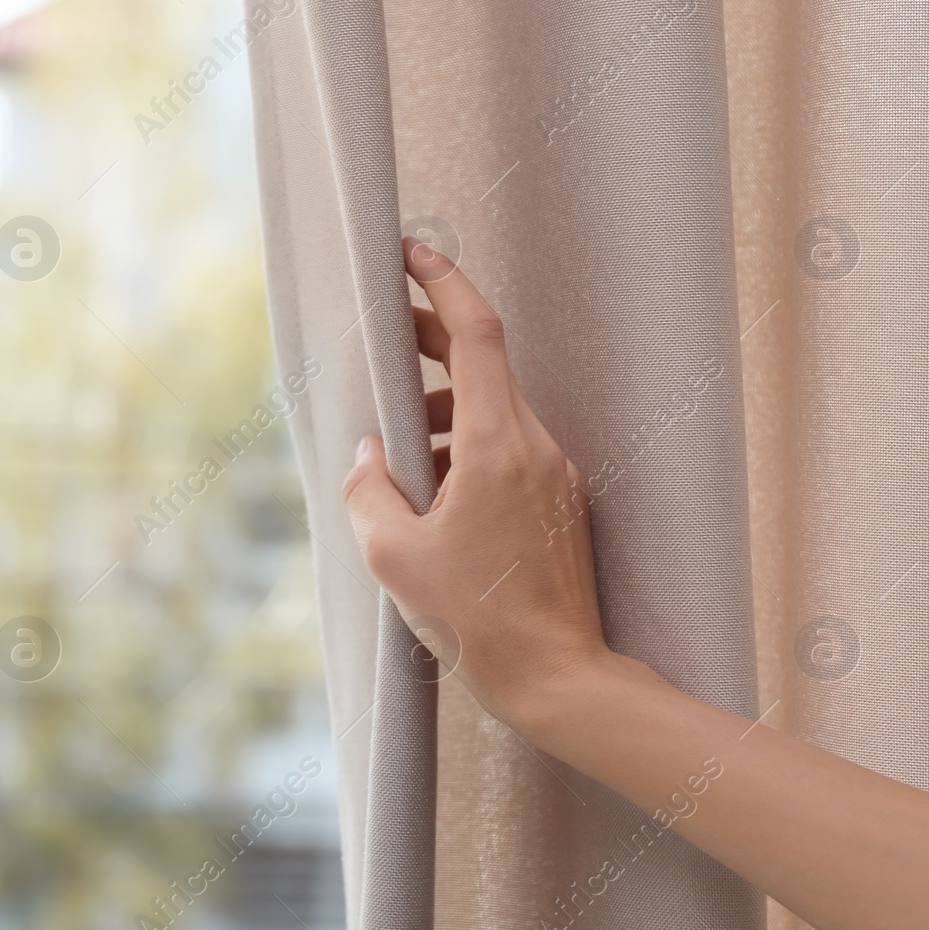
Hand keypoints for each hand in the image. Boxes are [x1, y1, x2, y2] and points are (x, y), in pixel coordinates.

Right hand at [341, 237, 611, 734]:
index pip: (476, 332)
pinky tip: (432, 495)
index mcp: (495, 444)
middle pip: (483, 363)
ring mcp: (553, 473)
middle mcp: (534, 445)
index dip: (443, 281)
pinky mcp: (558, 502)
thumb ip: (370, 488)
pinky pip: (508, 450)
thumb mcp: (393, 555)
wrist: (557, 677)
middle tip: (386, 332)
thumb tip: (371, 454)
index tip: (412, 252)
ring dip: (443, 410)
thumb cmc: (477, 620)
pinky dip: (465, 448)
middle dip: (432, 339)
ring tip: (399, 453)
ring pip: (493, 410)